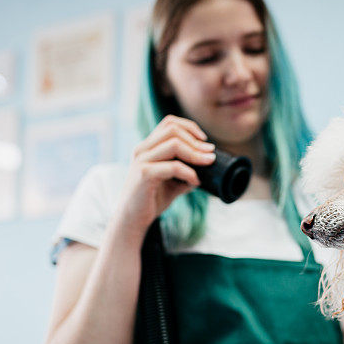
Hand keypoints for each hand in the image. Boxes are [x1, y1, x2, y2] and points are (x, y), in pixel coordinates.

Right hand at [116, 115, 216, 240]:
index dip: (190, 127)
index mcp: (147, 147)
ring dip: (195, 153)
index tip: (204, 141)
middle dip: (196, 141)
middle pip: (173, 130)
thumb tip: (206, 167)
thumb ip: (185, 172)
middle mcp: (142, 149)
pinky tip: (195, 181)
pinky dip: (189, 172)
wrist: (132, 219)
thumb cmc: (150, 200)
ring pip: (174, 144)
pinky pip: (173, 166)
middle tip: (210, 155)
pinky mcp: (144, 174)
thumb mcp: (172, 182)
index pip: (169, 123)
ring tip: (208, 164)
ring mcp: (142, 160)